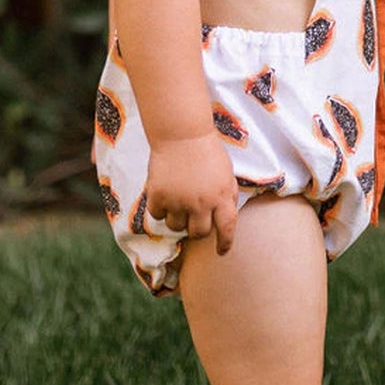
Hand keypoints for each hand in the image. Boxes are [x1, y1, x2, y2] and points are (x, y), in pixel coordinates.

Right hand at [145, 134, 237, 253]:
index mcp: (222, 197)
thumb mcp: (226, 173)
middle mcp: (202, 203)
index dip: (225, 243)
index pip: (227, 229)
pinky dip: (159, 209)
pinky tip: (163, 195)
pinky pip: (157, 215)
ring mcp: (179, 201)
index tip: (221, 251)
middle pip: (198, 233)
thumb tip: (226, 218)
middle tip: (192, 219)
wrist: (182, 133)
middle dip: (196, 229)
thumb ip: (227, 196)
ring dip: (176, 219)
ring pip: (176, 227)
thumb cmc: (207, 150)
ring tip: (176, 202)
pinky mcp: (159, 195)